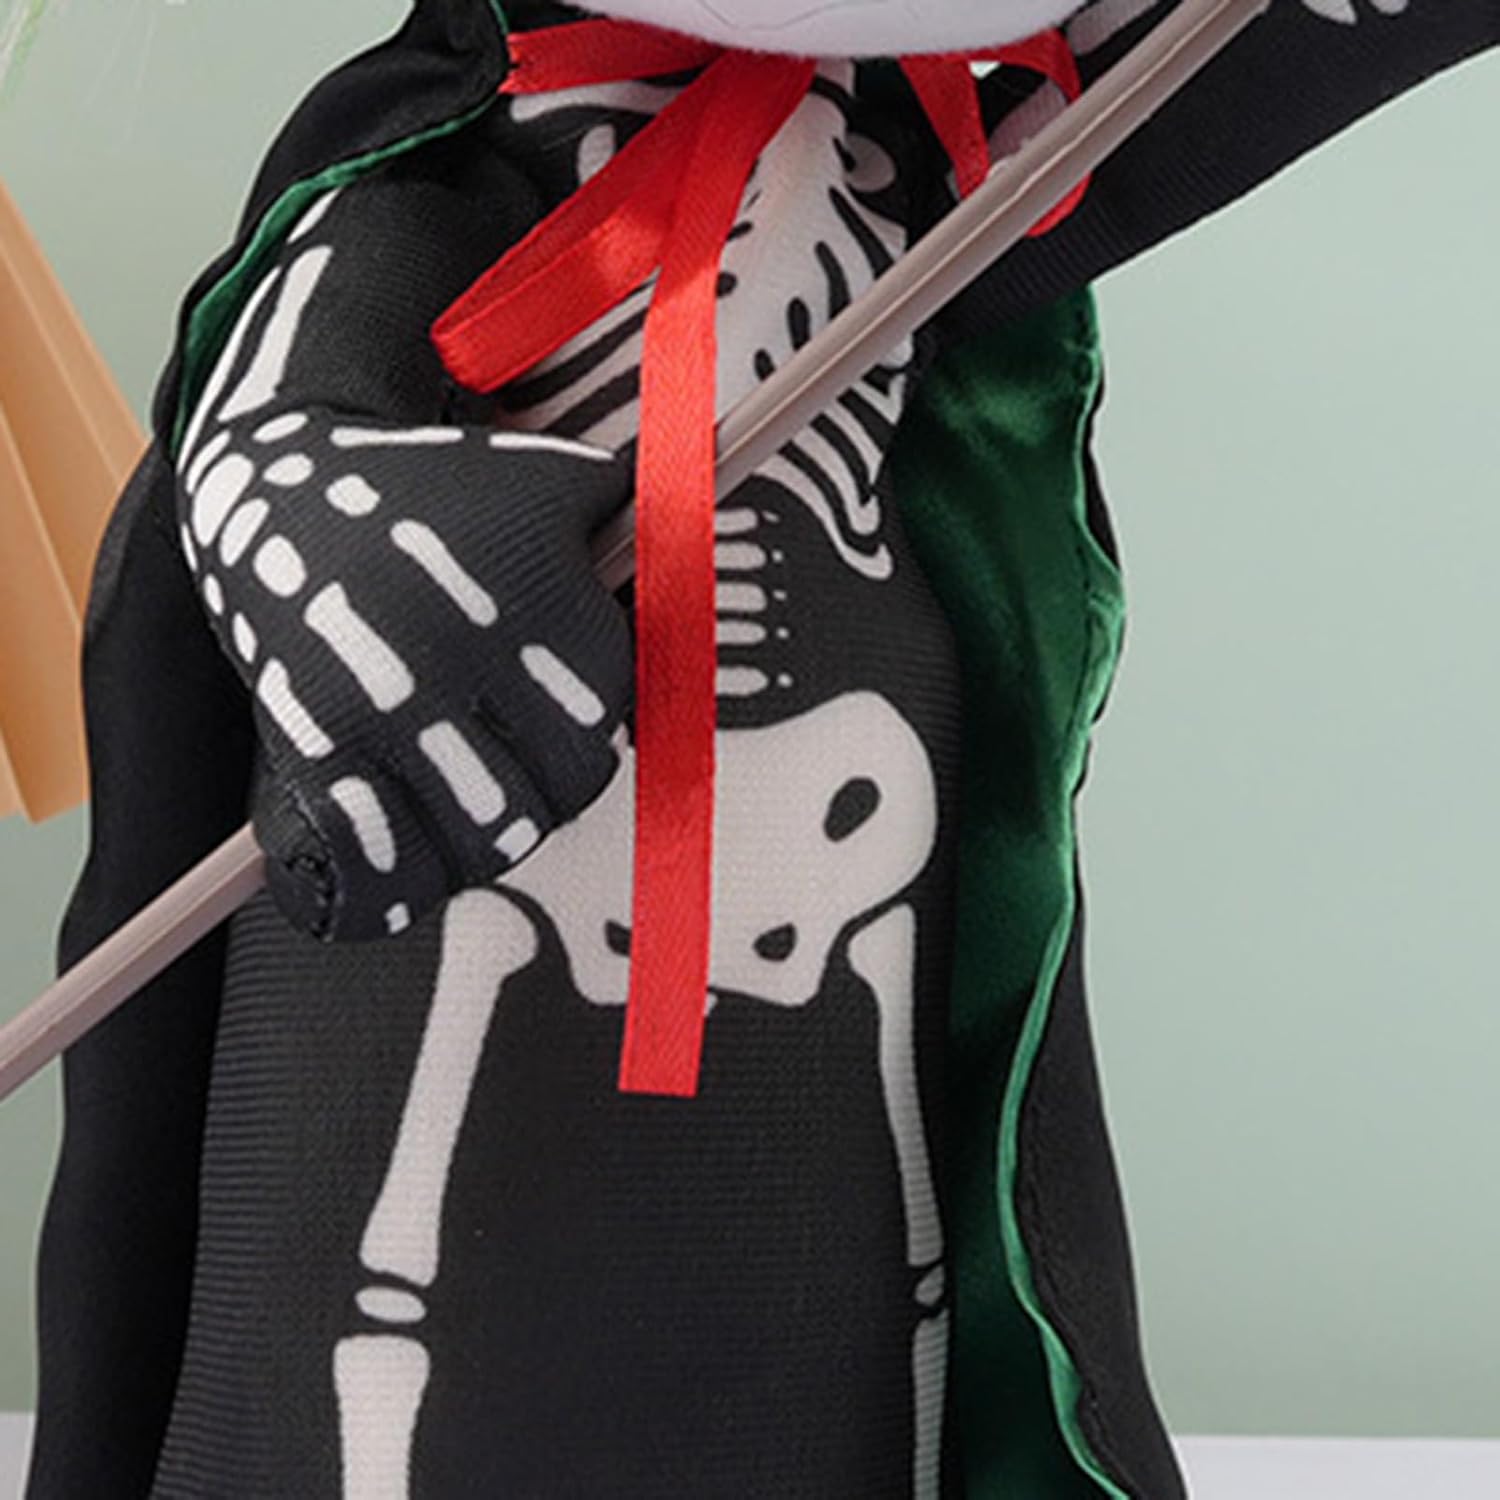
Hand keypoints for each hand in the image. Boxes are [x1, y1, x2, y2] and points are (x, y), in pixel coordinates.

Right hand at [176, 410, 632, 939]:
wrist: (278, 490)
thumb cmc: (438, 493)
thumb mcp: (552, 482)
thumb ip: (646, 517)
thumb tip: (723, 519)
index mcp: (531, 598)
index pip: (604, 719)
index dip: (595, 726)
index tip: (567, 711)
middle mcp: (462, 660)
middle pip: (558, 792)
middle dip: (555, 786)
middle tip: (526, 762)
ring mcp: (384, 712)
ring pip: (485, 841)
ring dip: (493, 840)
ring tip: (480, 805)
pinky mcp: (315, 749)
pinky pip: (376, 866)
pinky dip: (397, 890)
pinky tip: (411, 870)